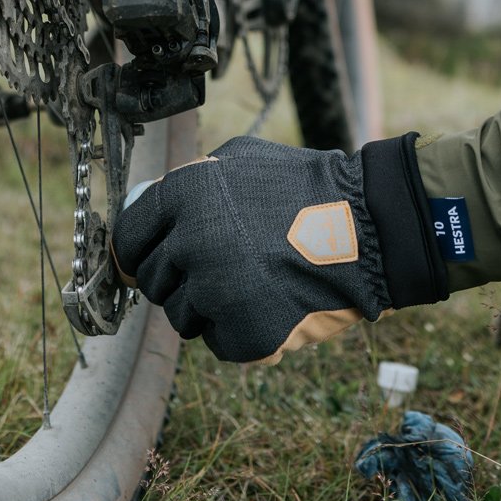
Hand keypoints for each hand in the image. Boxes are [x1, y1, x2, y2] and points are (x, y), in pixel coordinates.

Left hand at [111, 135, 445, 362]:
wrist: (372, 226)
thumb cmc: (304, 189)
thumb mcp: (236, 160)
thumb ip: (184, 186)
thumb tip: (145, 208)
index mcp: (183, 196)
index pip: (128, 238)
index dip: (135, 251)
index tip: (142, 262)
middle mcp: (191, 244)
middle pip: (154, 280)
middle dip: (179, 278)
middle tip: (221, 268)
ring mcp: (217, 292)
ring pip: (183, 315)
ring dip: (209, 306)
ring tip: (255, 281)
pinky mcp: (245, 333)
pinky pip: (218, 341)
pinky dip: (239, 331)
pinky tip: (271, 303)